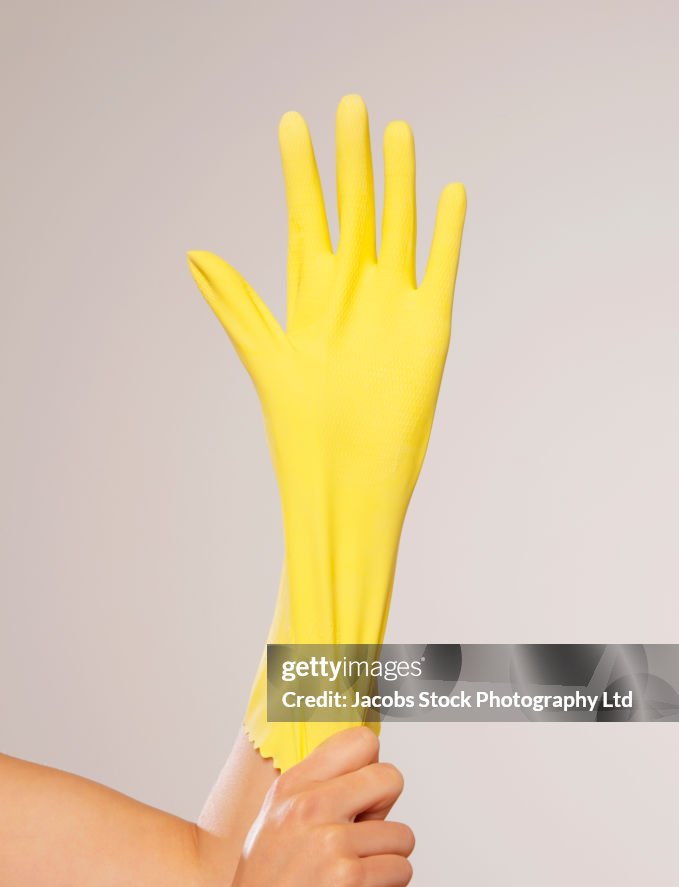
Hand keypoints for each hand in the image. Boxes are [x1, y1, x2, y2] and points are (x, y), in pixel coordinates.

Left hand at [188, 95, 465, 641]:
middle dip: (350, 160)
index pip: (306, 219)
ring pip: (399, 228)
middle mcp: (353, 294)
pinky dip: (446, 232)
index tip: (292, 123)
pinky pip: (441, 267)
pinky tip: (449, 193)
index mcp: (310, 297)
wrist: (348, 480)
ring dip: (398, 182)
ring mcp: (393, 307)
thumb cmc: (301, 432)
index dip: (299, 173)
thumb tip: (192, 253)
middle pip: (355, 211)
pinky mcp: (429, 327)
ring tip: (396, 130)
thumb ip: (235, 303)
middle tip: (349, 105)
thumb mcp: (265, 358)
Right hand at [201, 727, 413, 886]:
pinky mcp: (346, 881)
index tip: (359, 801)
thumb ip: (314, 792)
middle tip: (355, 845)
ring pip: (402, 835)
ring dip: (384, 863)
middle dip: (384, 816)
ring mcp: (326, 842)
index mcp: (290, 786)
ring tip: (346, 882)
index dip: (370, 772)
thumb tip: (368, 769)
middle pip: (391, 777)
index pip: (361, 739)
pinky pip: (401, 870)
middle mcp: (306, 806)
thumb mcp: (275, 825)